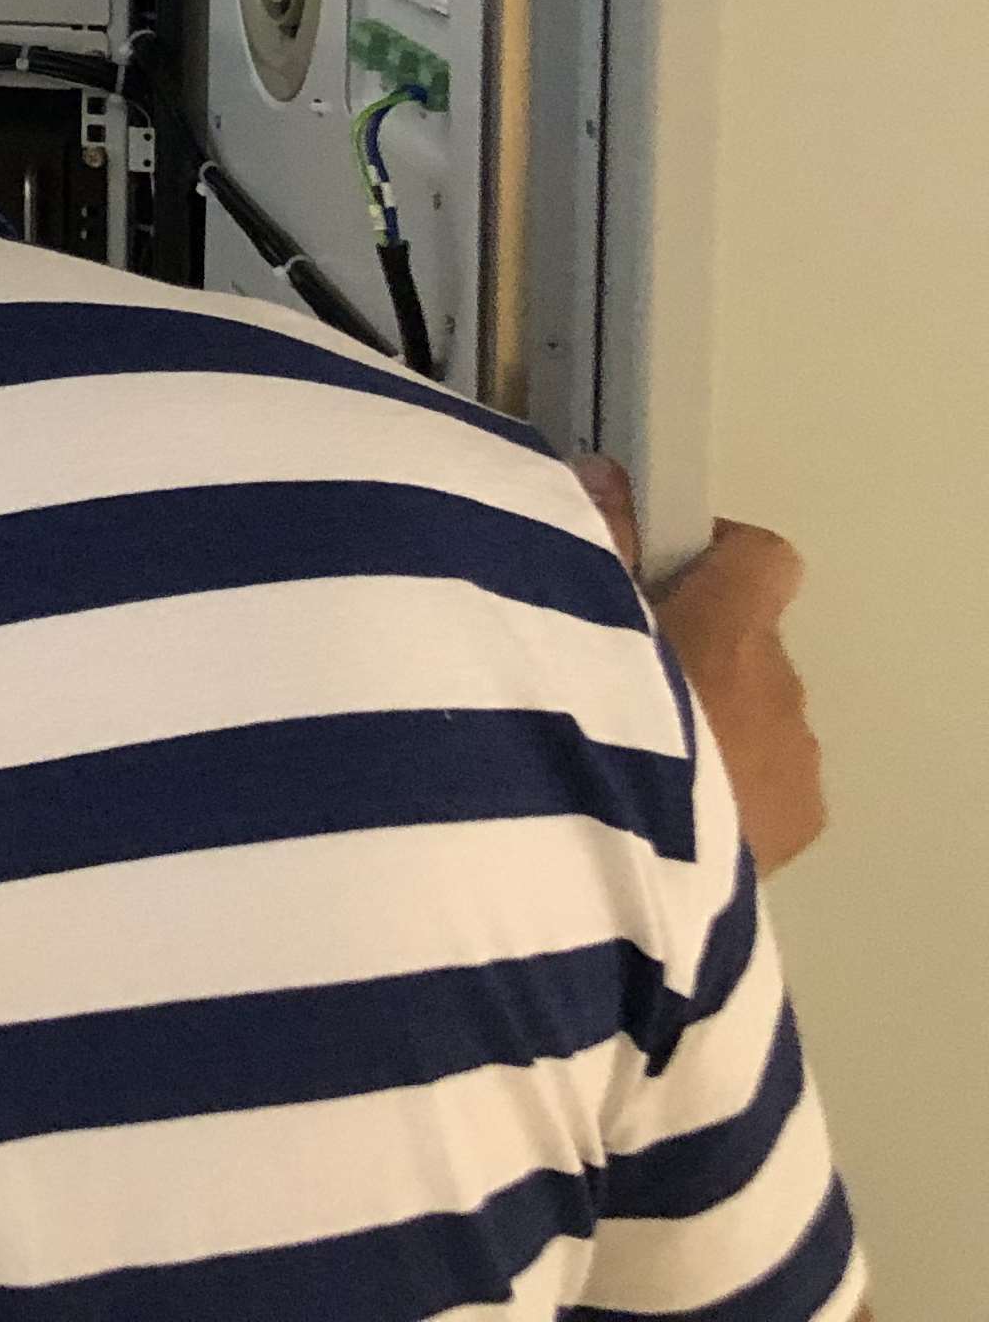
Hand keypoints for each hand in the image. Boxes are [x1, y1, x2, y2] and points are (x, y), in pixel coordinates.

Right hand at [575, 457, 826, 876]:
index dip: (713, 557)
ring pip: (756, 719)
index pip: (762, 558)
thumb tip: (604, 477)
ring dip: (707, 726)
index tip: (651, 575)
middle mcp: (779, 691)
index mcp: (730, 630)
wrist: (595, 874)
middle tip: (609, 681)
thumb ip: (586, 538)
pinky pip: (764, 787)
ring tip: (622, 761)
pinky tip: (653, 818)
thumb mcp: (557, 617)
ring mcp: (794, 768)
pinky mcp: (793, 836)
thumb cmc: (574, 730)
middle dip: (692, 653)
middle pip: (749, 645)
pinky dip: (721, 791)